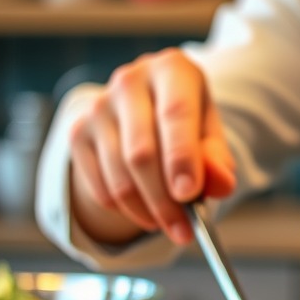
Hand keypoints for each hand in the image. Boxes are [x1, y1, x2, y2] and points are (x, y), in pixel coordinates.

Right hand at [68, 48, 235, 245]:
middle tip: (184, 230)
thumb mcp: (210, 133)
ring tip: (171, 225)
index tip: (189, 195)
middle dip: (164, 200)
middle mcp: (130, 81)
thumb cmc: (187, 122)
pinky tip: (146, 212)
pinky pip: (100, 186)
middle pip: (141, 152)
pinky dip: (125, 210)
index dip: (181, 157)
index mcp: (171, 69)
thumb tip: (222, 185)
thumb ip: (218, 159)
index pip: (175, 114)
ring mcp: (98, 106)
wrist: (148, 107)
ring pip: (119, 175)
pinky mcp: (78, 132)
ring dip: (146, 211)